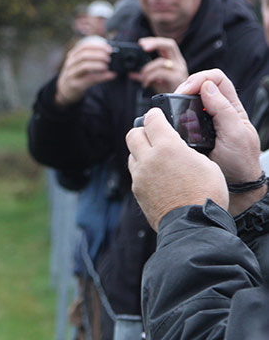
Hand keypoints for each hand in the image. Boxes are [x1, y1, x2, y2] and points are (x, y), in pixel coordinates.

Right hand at [55, 36, 116, 105]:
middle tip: (109, 58)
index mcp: (73, 55)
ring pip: (85, 66)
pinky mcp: (75, 85)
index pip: (84, 46)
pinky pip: (89, 79)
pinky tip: (110, 75)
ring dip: (98, 65)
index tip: (109, 49)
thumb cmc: (76, 74)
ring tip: (106, 66)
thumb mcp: (79, 62)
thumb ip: (90, 56)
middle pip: (84, 55)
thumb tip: (109, 52)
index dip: (97, 46)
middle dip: (99, 55)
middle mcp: (70, 63)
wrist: (65, 89)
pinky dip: (101, 77)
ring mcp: (71, 74)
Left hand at [126, 107, 227, 230]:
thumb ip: (186, 150)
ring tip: (156, 157)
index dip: (155, 114)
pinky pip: (135, 173)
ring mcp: (139, 176)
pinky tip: (156, 175)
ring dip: (141, 151)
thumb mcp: (205, 163)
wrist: (193, 225)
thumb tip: (178, 147)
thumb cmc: (206, 193)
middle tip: (154, 134)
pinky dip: (142, 170)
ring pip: (132, 154)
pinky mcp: (136, 190)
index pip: (152, 119)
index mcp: (167, 147)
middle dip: (143, 131)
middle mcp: (148, 159)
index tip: (158, 114)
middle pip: (133, 134)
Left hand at [129, 36, 187, 92]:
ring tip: (142, 78)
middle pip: (170, 44)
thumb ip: (144, 75)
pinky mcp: (176, 79)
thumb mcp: (155, 80)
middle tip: (142, 47)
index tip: (141, 42)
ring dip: (147, 69)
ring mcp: (179, 70)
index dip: (155, 40)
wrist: (177, 104)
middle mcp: (179, 63)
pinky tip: (146, 84)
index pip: (167, 44)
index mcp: (174, 60)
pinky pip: (160, 73)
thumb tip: (131, 73)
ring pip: (161, 61)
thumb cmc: (168, 91)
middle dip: (155, 43)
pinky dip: (149, 77)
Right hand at [176, 69, 264, 214]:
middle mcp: (215, 111)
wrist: (233, 187)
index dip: (200, 79)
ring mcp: (201, 123)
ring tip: (168, 112)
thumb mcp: (235, 134)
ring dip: (175, 104)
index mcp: (231, 107)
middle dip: (184, 88)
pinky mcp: (189, 135)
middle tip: (173, 100)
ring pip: (185, 103)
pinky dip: (170, 119)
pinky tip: (166, 126)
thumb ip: (223, 110)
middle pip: (198, 86)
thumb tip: (206, 86)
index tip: (187, 90)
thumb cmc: (240, 163)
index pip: (216, 79)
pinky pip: (177, 120)